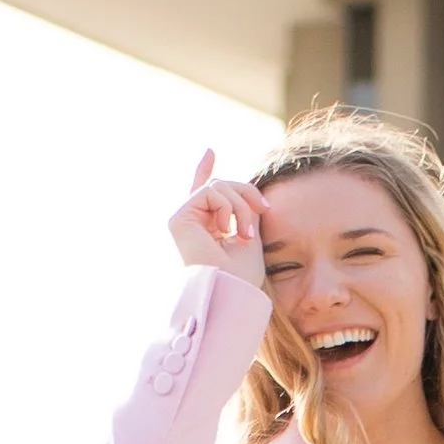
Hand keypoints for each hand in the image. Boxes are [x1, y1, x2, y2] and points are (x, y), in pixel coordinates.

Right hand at [169, 147, 268, 285]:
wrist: (231, 292)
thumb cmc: (243, 275)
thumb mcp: (250, 231)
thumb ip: (244, 206)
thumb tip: (243, 186)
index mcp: (209, 226)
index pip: (207, 194)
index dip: (205, 170)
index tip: (209, 150)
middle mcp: (193, 222)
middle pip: (223, 185)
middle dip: (248, 194)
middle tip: (264, 212)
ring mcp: (184, 220)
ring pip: (218, 185)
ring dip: (241, 205)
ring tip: (244, 234)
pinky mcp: (178, 218)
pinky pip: (209, 191)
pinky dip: (227, 206)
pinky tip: (226, 229)